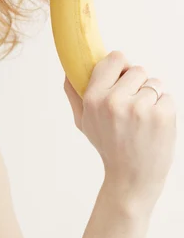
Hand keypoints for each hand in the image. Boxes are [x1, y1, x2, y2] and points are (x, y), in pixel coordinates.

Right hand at [64, 50, 176, 208]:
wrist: (132, 179)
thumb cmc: (108, 147)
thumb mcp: (83, 121)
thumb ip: (74, 93)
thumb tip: (69, 70)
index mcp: (94, 98)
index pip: (115, 58)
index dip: (121, 67)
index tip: (123, 78)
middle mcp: (115, 101)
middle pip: (137, 69)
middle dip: (138, 85)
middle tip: (132, 107)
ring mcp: (140, 108)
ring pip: (154, 83)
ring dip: (152, 97)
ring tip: (143, 119)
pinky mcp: (162, 115)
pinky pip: (168, 97)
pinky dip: (164, 109)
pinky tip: (154, 126)